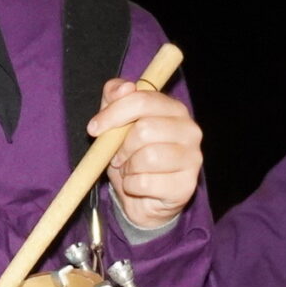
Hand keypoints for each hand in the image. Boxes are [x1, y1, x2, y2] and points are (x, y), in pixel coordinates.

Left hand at [87, 76, 201, 233]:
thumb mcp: (116, 124)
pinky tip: (137, 186)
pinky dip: (132, 186)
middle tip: (117, 157)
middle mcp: (190, 130)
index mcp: (174, 109)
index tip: (94, 129)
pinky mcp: (186, 185)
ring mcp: (192, 158)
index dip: (113, 113)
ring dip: (128, 168)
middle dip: (122, 147)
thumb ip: (115, 97)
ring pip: (148, 157)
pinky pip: (146, 183)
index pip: (142, 100)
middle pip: (144, 129)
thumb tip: (125, 87)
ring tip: (129, 171)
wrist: (142, 199)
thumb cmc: (132, 156)